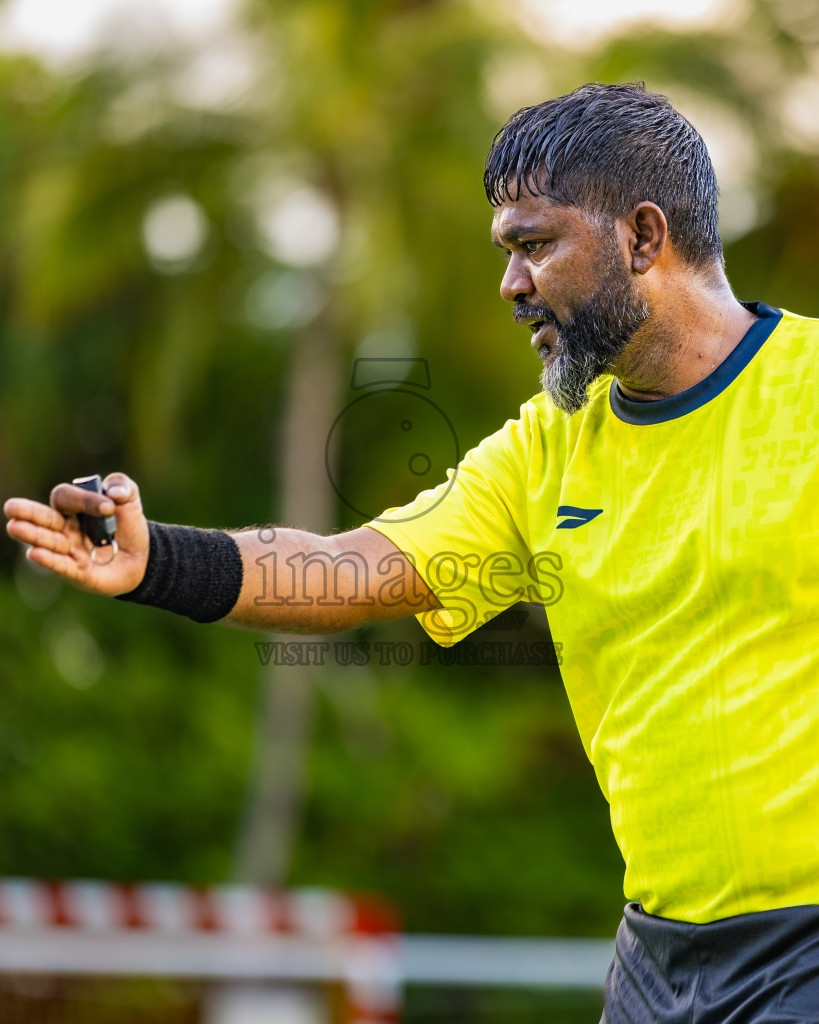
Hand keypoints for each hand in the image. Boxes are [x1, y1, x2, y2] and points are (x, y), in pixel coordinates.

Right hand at [4, 472, 149, 596]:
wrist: (143, 557)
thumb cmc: (128, 526)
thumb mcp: (129, 499)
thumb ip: (122, 485)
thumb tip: (114, 493)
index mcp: (74, 508)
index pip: (66, 498)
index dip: (84, 500)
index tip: (109, 507)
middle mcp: (66, 529)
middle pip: (45, 518)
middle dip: (28, 513)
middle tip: (11, 507)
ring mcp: (69, 551)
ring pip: (48, 542)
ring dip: (33, 535)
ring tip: (15, 527)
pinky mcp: (77, 572)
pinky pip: (61, 566)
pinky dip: (49, 560)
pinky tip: (34, 553)